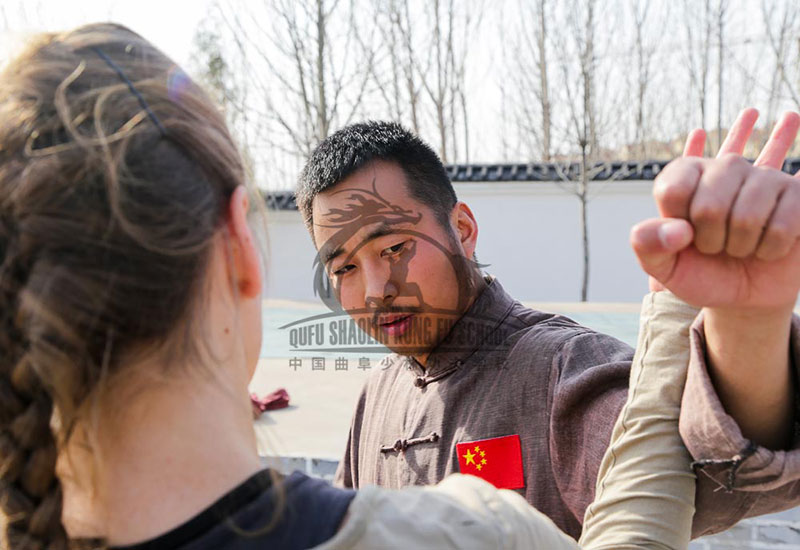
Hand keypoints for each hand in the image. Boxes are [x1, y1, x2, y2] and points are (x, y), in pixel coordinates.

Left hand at [631, 109, 799, 310]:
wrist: (743, 294)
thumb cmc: (700, 272)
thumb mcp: (662, 265)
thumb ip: (647, 243)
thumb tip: (678, 230)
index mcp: (685, 175)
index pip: (673, 192)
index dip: (676, 229)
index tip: (683, 236)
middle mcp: (725, 166)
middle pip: (709, 207)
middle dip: (710, 242)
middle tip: (715, 246)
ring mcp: (765, 176)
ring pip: (748, 217)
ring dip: (742, 247)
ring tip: (741, 245)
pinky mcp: (798, 193)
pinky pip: (784, 225)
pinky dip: (771, 250)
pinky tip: (768, 247)